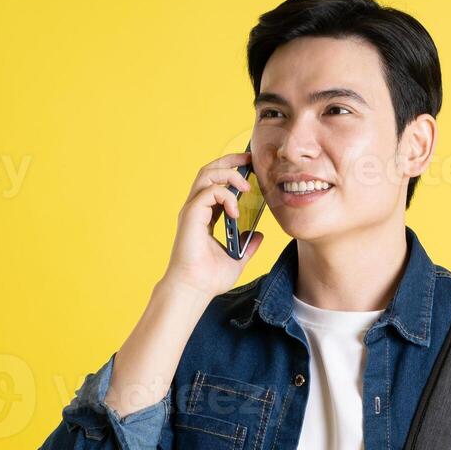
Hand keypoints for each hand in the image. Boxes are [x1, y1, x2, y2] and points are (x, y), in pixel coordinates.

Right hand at [161, 150, 265, 299]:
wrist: (194, 289)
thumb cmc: (209, 278)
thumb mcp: (237, 258)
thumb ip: (248, 245)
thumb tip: (259, 235)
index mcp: (205, 216)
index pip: (216, 183)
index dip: (231, 170)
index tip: (250, 167)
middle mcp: (196, 209)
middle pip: (209, 171)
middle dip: (230, 161)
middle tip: (250, 160)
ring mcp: (192, 211)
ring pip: (207, 175)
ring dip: (228, 174)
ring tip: (246, 186)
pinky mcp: (191, 215)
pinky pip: (209, 192)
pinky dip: (225, 196)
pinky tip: (236, 211)